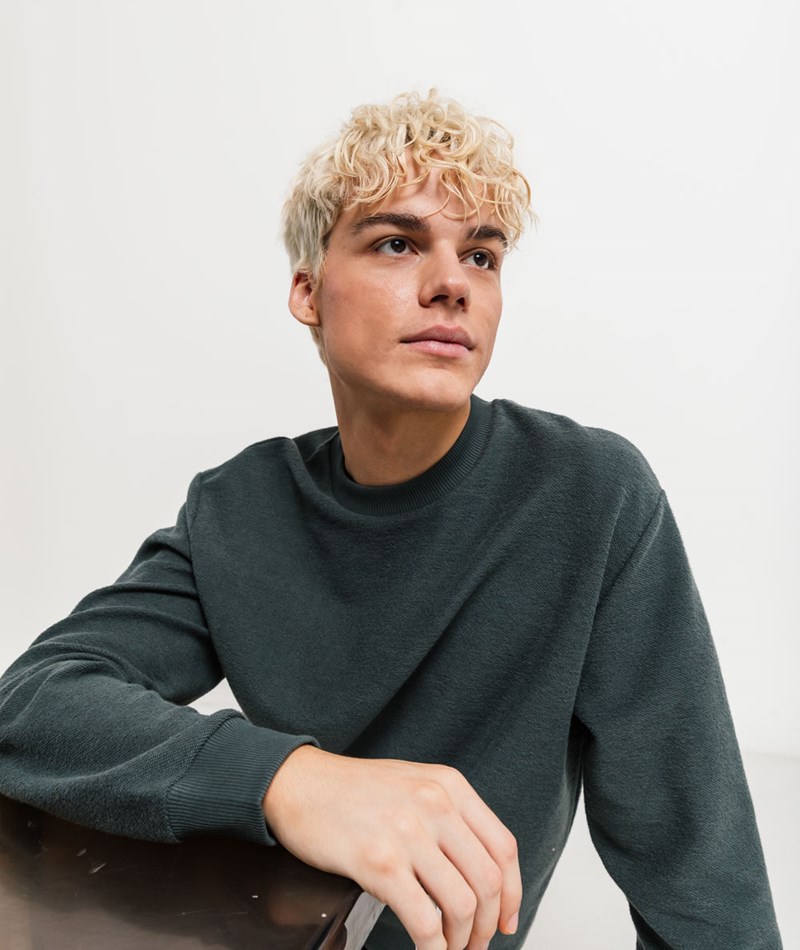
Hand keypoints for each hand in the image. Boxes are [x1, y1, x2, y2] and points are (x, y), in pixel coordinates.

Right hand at [262, 746, 520, 949]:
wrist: (298, 783)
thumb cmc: (353, 790)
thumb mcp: (414, 784)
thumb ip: (449, 815)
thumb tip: (479, 871)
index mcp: (450, 786)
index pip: (503, 847)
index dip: (513, 893)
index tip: (506, 920)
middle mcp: (436, 804)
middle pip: (489, 880)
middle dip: (487, 925)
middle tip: (476, 943)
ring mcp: (408, 832)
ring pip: (462, 904)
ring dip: (462, 940)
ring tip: (449, 949)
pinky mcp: (379, 862)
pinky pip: (423, 920)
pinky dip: (433, 948)